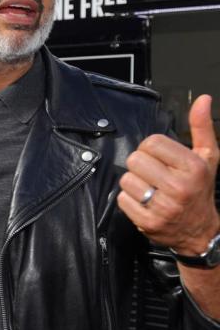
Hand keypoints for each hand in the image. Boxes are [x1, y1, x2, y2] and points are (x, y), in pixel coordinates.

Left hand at [118, 95, 219, 254]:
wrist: (200, 231)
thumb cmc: (200, 188)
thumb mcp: (207, 157)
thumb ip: (202, 127)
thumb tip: (202, 99)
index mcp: (193, 167)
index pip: (152, 142)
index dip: (151, 148)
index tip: (160, 158)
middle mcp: (179, 187)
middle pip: (135, 160)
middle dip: (141, 165)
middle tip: (153, 174)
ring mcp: (163, 206)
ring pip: (126, 180)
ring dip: (134, 183)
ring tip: (150, 189)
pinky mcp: (148, 222)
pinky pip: (122, 199)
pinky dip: (129, 200)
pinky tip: (145, 202)